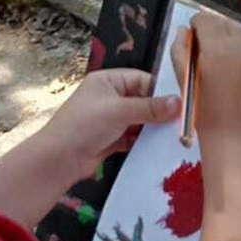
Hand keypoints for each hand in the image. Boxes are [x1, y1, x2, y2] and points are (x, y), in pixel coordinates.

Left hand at [44, 68, 180, 179]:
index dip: (160, 91)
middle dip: (159, 112)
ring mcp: (109, 119)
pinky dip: (143, 141)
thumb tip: (178, 103)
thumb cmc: (84, 125)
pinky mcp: (110, 139)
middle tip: (181, 122)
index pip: (141, 80)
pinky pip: (133, 137)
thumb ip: (150, 107)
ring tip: (173, 136)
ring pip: (139, 120)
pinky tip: (157, 147)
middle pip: (142, 101)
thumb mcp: (120, 111)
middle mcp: (109, 97)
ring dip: (152, 128)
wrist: (59, 160)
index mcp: (107, 81)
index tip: (181, 103)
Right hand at [172, 11, 240, 141]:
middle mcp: (240, 47)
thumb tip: (185, 31)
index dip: (196, 26)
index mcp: (216, 49)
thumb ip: (180, 51)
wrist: (237, 140)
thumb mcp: (185, 81)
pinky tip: (235, 70)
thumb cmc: (205, 114)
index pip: (206, 20)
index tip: (193, 37)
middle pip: (225, 23)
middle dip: (213, 30)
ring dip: (229, 39)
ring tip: (220, 60)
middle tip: (205, 48)